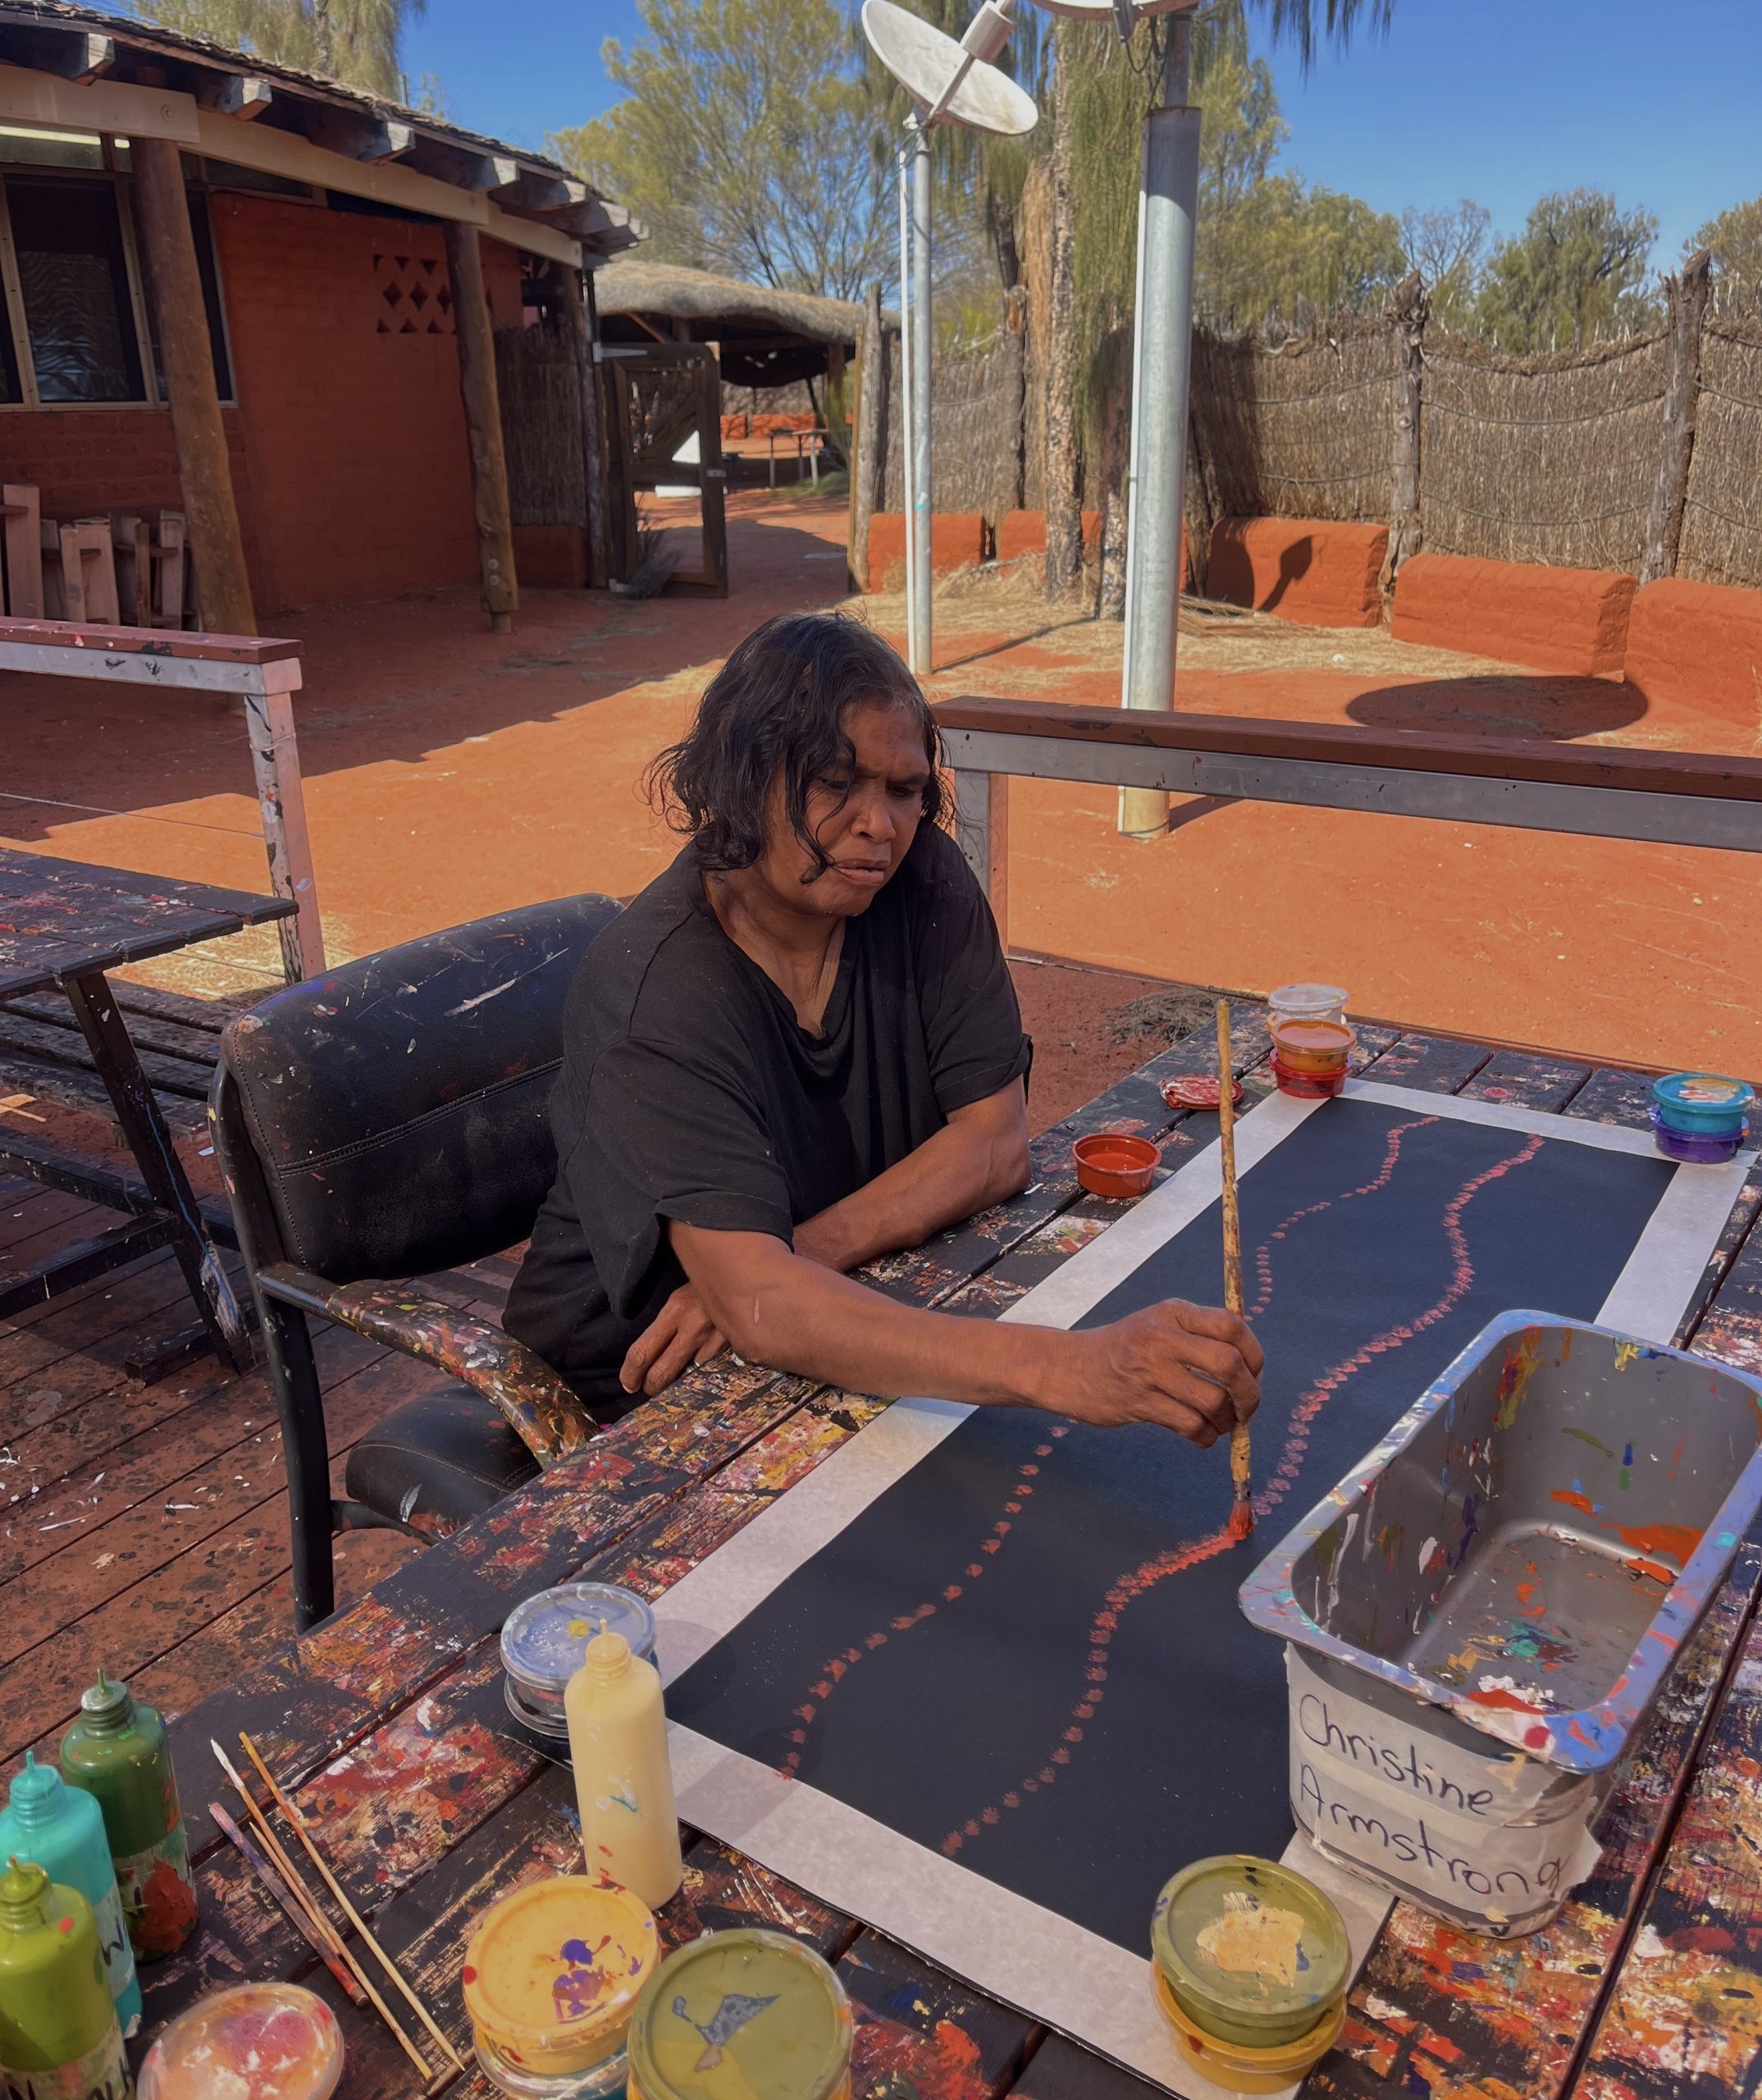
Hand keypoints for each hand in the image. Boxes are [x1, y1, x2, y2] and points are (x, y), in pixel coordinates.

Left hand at [620, 1282, 727, 1396]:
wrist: (745, 1279)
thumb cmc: (705, 1288)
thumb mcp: (679, 1300)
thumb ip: (663, 1327)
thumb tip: (647, 1357)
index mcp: (675, 1312)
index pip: (642, 1352)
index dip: (630, 1373)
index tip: (628, 1383)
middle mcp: (693, 1329)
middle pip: (661, 1373)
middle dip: (650, 1387)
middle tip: (647, 1387)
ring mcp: (715, 1342)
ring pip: (686, 1379)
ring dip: (677, 1384)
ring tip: (674, 1379)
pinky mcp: (733, 1350)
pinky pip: (710, 1372)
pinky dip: (700, 1376)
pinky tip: (698, 1372)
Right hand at [1043, 1300, 1261, 1446]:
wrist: (1068, 1367)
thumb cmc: (1123, 1348)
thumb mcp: (1158, 1324)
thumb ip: (1199, 1335)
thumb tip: (1249, 1368)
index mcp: (1174, 1312)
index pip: (1232, 1326)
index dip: (1255, 1354)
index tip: (1253, 1374)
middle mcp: (1162, 1336)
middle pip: (1228, 1364)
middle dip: (1249, 1394)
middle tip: (1245, 1409)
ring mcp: (1149, 1370)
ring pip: (1211, 1401)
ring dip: (1226, 1421)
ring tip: (1221, 1425)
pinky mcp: (1138, 1402)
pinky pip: (1189, 1425)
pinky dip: (1205, 1436)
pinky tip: (1201, 1435)